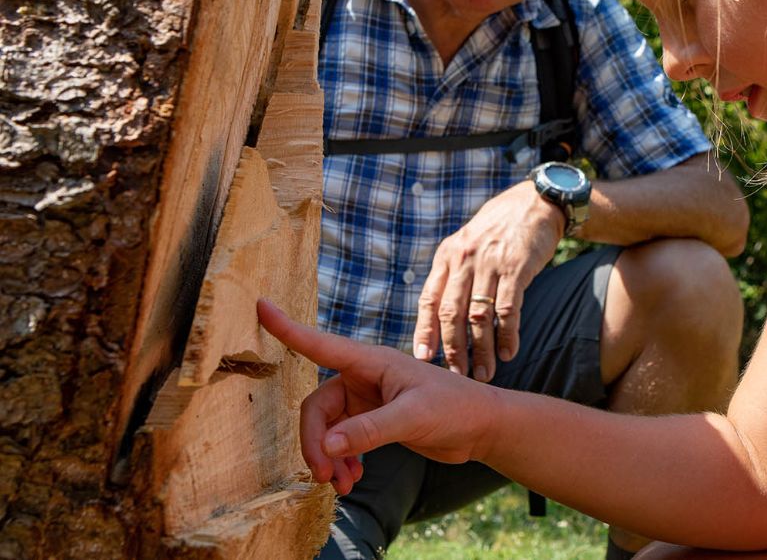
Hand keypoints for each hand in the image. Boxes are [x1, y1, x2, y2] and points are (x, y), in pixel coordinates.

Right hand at [257, 299, 499, 495]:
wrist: (481, 426)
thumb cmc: (455, 408)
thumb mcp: (414, 418)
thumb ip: (370, 431)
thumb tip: (328, 446)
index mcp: (371, 362)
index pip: (321, 344)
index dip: (288, 327)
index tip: (261, 305)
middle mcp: (364, 377)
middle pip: (317, 407)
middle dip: (315, 441)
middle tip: (324, 475)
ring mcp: (367, 400)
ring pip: (327, 428)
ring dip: (328, 457)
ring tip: (342, 485)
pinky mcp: (373, 421)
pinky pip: (342, 441)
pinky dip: (341, 460)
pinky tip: (352, 478)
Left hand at [412, 180, 564, 381]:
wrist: (534, 202)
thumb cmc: (499, 229)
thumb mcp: (467, 243)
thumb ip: (454, 274)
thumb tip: (442, 317)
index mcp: (447, 256)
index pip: (429, 299)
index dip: (424, 331)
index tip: (423, 358)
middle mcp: (464, 259)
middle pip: (451, 313)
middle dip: (452, 349)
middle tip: (458, 375)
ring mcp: (490, 263)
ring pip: (479, 316)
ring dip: (481, 349)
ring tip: (484, 373)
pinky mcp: (517, 267)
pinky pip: (508, 309)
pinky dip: (508, 335)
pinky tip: (509, 353)